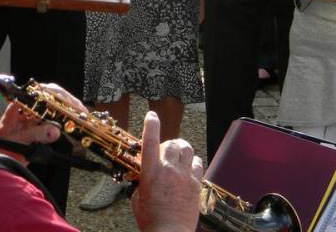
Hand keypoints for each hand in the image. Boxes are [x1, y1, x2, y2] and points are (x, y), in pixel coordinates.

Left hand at [0, 84, 85, 165]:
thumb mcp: (15, 141)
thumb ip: (34, 135)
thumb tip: (55, 131)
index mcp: (19, 106)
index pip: (39, 92)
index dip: (54, 95)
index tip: (66, 102)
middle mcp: (29, 108)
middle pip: (51, 96)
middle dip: (67, 101)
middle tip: (79, 109)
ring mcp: (36, 116)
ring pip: (56, 106)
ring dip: (69, 109)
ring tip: (81, 115)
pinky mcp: (41, 126)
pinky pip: (57, 119)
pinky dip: (67, 120)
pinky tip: (76, 122)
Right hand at [131, 112, 202, 231]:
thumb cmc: (151, 220)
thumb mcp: (138, 199)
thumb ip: (143, 183)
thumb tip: (146, 177)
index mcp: (150, 173)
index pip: (150, 141)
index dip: (151, 125)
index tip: (151, 115)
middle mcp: (168, 170)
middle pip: (172, 143)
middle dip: (168, 145)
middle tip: (165, 153)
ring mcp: (184, 175)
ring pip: (187, 149)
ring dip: (182, 150)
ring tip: (178, 157)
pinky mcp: (196, 183)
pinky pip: (197, 162)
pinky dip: (192, 162)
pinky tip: (189, 169)